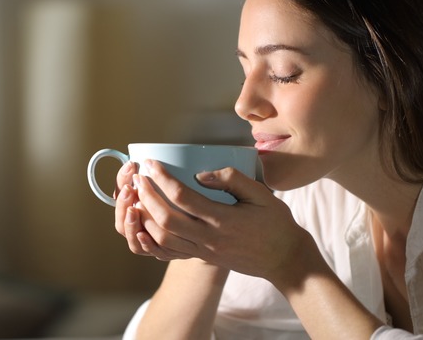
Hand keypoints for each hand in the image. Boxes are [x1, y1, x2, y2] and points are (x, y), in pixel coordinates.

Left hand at [133, 159, 306, 281]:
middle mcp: (209, 238)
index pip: (183, 197)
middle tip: (138, 178)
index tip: (151, 164)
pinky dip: (152, 239)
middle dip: (146, 197)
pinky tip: (144, 224)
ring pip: (163, 239)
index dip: (162, 178)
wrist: (285, 259)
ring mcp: (204, 251)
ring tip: (137, 197)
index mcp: (222, 219)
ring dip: (145, 218)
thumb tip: (200, 174)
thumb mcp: (261, 194)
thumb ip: (232, 179)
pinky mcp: (202, 257)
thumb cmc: (275, 223)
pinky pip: (169, 251)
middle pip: (166, 219)